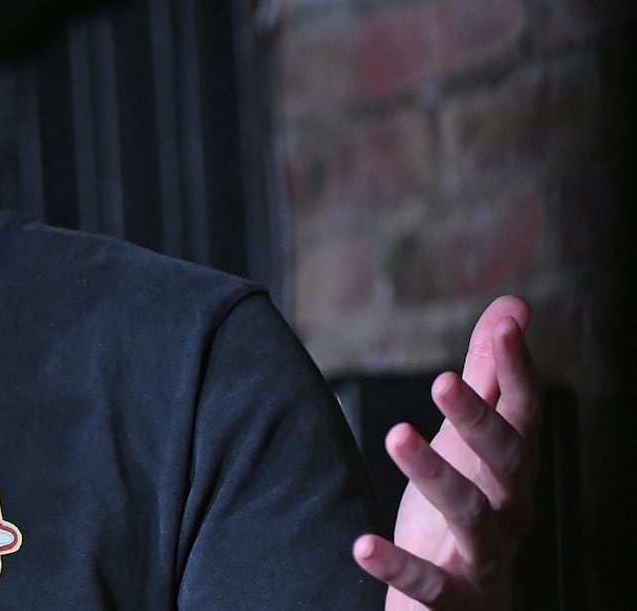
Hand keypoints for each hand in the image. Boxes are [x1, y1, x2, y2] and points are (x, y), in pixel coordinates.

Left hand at [353, 295, 541, 609]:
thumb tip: (512, 307)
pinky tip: (362, 545)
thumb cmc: (469, 508)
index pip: (525, 413)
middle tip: (441, 379)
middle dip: (478, 420)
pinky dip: (396, 565)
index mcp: (514, 467)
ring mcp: (484, 554)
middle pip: (507, 461)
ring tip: (395, 434)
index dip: (518, 369)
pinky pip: (429, 583)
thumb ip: (488, 377)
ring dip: (434, 474)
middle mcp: (510, 508)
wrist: (467, 605)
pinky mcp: (453, 596)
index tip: (507, 327)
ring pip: (471, 514)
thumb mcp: (472, 440)